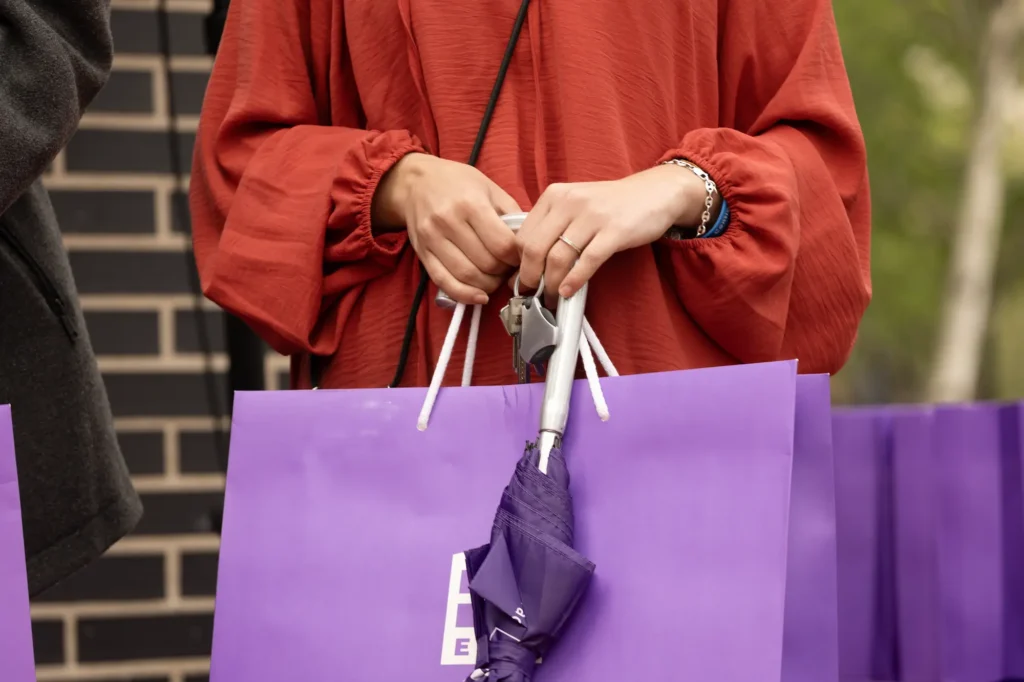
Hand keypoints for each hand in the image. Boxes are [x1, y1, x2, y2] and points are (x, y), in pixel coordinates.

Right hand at [373, 153, 520, 304]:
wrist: (416, 182)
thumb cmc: (458, 183)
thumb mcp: (490, 188)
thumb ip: (511, 215)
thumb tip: (527, 245)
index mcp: (471, 203)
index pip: (502, 244)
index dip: (517, 257)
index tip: (519, 257)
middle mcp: (449, 221)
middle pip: (487, 263)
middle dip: (503, 272)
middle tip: (508, 268)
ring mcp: (433, 239)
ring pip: (467, 276)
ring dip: (488, 285)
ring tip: (495, 278)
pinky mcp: (422, 253)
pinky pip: (444, 282)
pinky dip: (465, 295)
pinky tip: (479, 296)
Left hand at [516, 164, 712, 302]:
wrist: (655, 192)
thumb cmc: (612, 204)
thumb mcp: (575, 204)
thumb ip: (552, 225)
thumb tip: (528, 261)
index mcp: (554, 196)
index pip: (523, 235)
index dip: (517, 263)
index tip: (520, 280)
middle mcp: (569, 202)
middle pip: (535, 248)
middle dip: (529, 277)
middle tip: (532, 293)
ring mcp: (593, 216)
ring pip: (558, 257)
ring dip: (551, 284)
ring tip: (551, 297)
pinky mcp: (615, 231)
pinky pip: (587, 261)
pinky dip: (574, 280)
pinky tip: (568, 291)